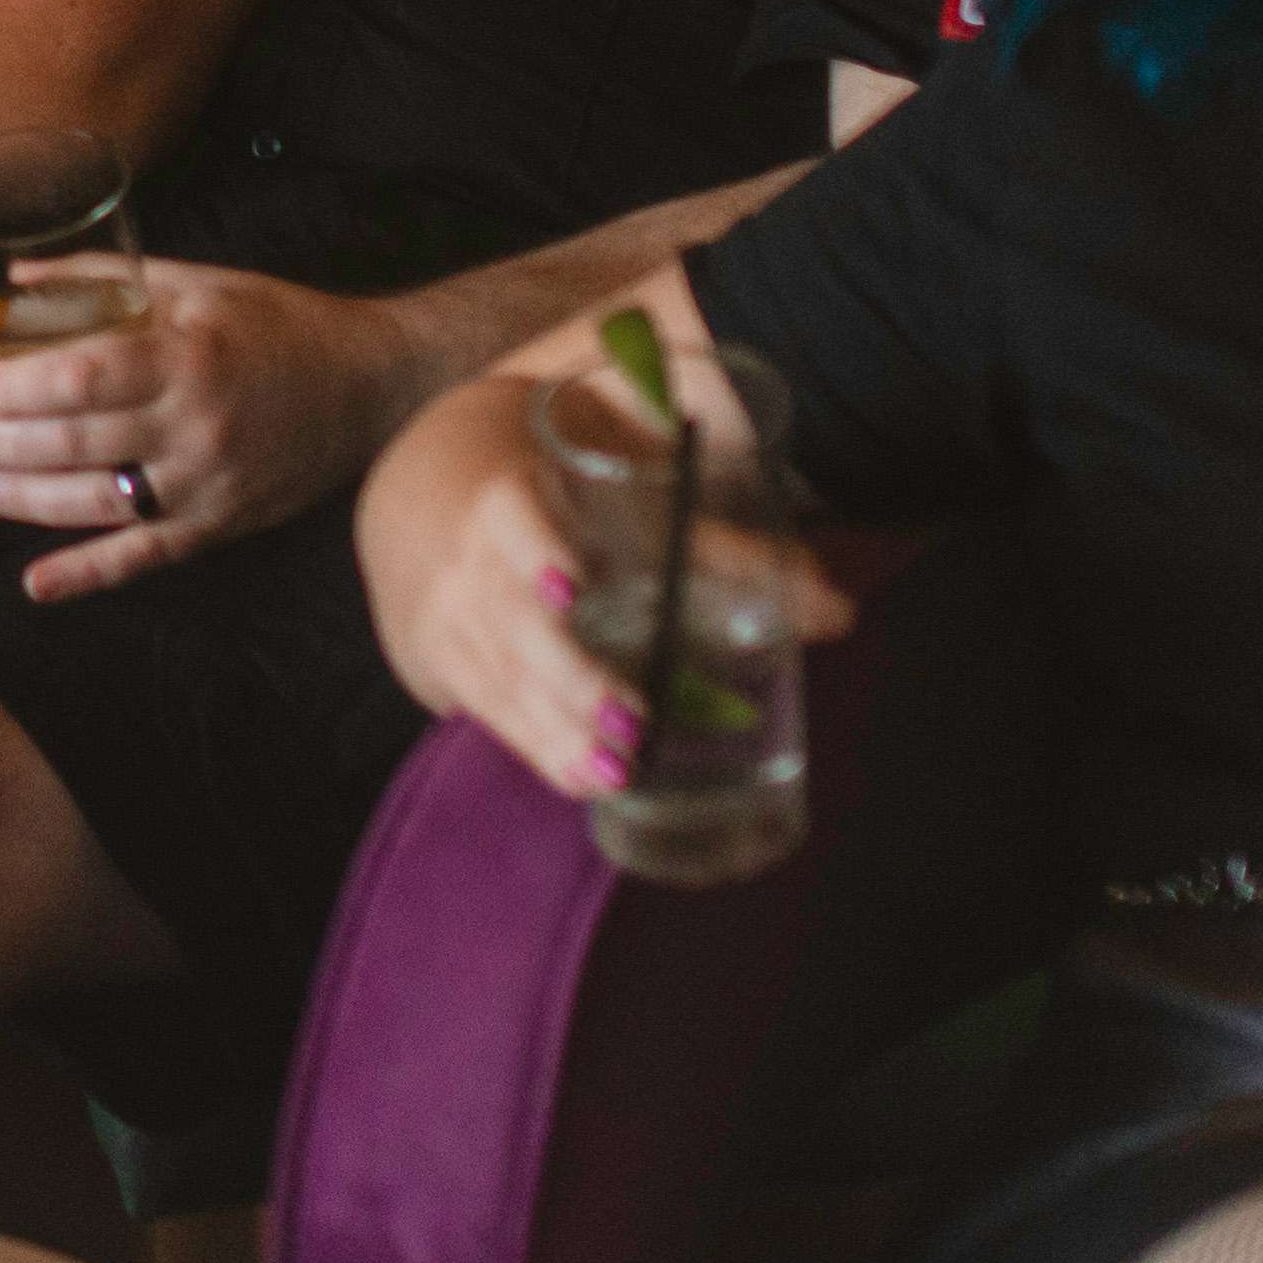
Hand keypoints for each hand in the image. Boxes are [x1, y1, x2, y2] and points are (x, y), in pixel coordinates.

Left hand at [0, 261, 410, 594]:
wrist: (370, 385)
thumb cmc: (276, 323)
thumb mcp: (196, 282)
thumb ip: (104, 278)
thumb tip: (13, 276)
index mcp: (186, 356)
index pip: (81, 377)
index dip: (13, 388)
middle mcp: (194, 426)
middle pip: (75, 443)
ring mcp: (207, 484)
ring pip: (98, 504)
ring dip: (23, 501)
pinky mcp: (219, 525)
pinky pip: (143, 557)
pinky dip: (86, 575)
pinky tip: (34, 584)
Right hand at [353, 355, 854, 808]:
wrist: (423, 487)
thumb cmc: (551, 484)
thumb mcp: (616, 488)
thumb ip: (721, 545)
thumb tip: (839, 613)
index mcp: (504, 493)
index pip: (507, 520)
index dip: (534, 551)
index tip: (574, 588)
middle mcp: (468, 561)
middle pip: (511, 622)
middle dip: (570, 676)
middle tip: (635, 719)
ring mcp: (449, 618)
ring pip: (501, 679)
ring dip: (558, 729)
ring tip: (618, 769)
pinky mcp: (442, 665)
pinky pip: (489, 710)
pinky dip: (538, 746)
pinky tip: (584, 778)